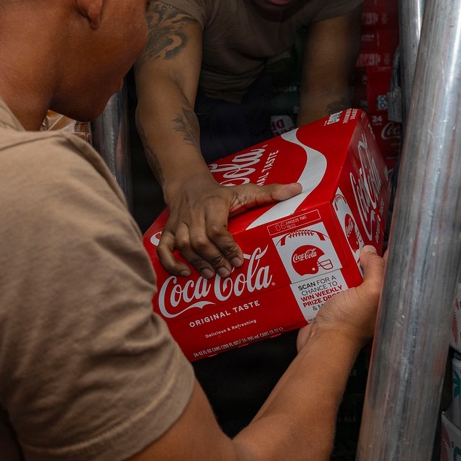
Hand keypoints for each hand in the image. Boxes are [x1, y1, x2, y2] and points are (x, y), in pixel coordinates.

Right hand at [158, 171, 301, 278]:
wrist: (187, 184)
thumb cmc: (219, 193)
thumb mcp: (244, 189)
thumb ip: (270, 192)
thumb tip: (297, 189)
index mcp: (214, 205)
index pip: (217, 229)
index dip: (227, 247)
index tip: (239, 261)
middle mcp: (194, 215)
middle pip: (200, 241)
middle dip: (214, 259)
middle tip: (227, 274)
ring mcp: (180, 225)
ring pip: (183, 246)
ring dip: (197, 264)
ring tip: (212, 276)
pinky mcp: (169, 232)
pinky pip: (163, 249)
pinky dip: (170, 263)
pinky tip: (185, 274)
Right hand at [296, 246, 385, 351]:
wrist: (322, 342)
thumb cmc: (347, 324)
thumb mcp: (369, 292)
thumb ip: (376, 270)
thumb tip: (371, 251)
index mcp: (384, 299)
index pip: (391, 271)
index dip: (387, 254)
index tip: (378, 238)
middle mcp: (369, 300)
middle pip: (369, 270)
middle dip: (362, 257)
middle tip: (355, 241)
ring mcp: (351, 302)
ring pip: (349, 275)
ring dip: (342, 265)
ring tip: (336, 249)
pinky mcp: (334, 303)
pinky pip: (332, 283)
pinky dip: (328, 275)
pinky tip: (322, 266)